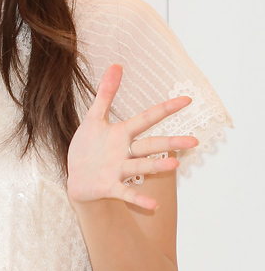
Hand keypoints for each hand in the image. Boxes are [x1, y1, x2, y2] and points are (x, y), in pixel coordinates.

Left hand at [67, 64, 198, 210]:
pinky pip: (126, 192)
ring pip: (140, 166)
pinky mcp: (110, 186)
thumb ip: (106, 93)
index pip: (147, 118)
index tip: (187, 100)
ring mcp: (119, 170)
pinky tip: (153, 205)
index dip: (165, 109)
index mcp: (122, 133)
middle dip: (170, 144)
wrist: (76, 177)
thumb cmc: (87, 147)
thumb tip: (117, 65)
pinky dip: (139, 198)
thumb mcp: (93, 118)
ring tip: (174, 166)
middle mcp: (125, 152)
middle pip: (150, 145)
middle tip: (194, 142)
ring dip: (156, 167)